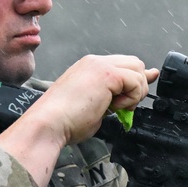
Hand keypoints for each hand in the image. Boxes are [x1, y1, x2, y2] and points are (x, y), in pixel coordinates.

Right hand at [0, 54, 157, 186]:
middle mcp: (95, 62)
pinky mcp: (107, 75)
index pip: (124, 65)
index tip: (137, 95)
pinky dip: (131, 98)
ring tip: (116, 107)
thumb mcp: (96, 106)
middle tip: (123, 106)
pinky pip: (135, 82)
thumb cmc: (65, 121)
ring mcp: (101, 66)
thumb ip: (115, 96)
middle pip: (135, 64)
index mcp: (89, 68)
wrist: (49, 124)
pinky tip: (115, 107)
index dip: (135, 80)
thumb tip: (132, 96)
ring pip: (138, 70)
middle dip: (137, 86)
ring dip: (134, 93)